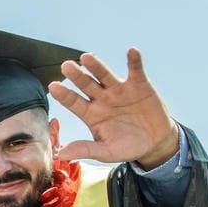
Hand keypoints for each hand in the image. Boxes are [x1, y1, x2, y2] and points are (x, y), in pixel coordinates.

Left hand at [48, 49, 178, 168]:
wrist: (154, 142)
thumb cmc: (127, 147)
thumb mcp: (106, 152)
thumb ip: (86, 150)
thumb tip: (61, 154)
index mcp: (91, 114)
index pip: (74, 102)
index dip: (64, 94)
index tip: (53, 87)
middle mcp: (102, 99)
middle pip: (86, 85)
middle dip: (77, 75)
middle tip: (66, 66)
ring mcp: (119, 90)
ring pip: (105, 75)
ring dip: (96, 66)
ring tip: (86, 57)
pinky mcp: (139, 84)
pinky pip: (136, 70)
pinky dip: (134, 61)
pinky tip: (132, 51)